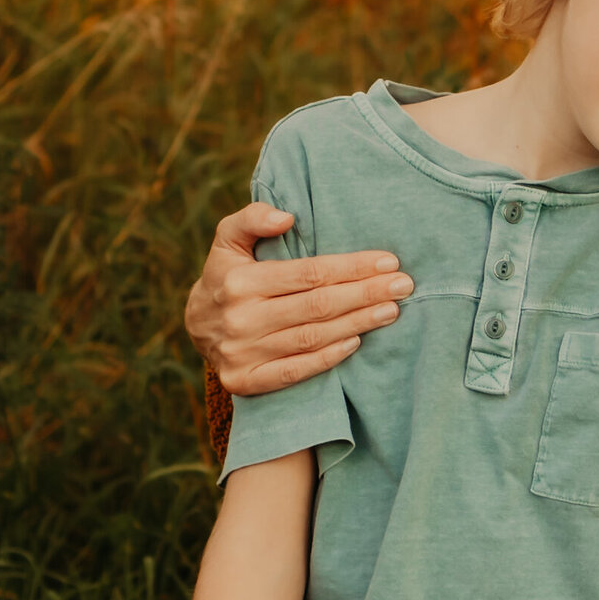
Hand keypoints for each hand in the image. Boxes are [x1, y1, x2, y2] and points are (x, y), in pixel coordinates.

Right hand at [187, 201, 410, 395]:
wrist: (196, 326)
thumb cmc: (227, 273)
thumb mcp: (228, 238)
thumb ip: (252, 218)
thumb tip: (286, 218)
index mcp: (240, 282)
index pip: (308, 274)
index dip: (351, 268)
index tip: (388, 261)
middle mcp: (241, 319)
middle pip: (317, 306)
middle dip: (365, 294)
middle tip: (403, 285)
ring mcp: (242, 354)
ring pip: (312, 338)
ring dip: (357, 324)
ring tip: (390, 311)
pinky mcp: (245, 382)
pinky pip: (294, 372)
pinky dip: (327, 359)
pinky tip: (356, 342)